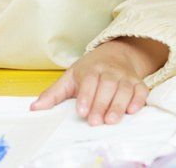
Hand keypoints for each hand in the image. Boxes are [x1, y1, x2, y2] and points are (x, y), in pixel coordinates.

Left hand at [30, 37, 166, 125]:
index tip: (81, 111)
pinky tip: (132, 110)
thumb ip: (53, 94)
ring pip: (124, 89)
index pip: (89, 81)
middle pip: (107, 86)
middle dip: (101, 104)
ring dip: (119, 105)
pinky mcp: (138, 83)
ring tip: (111, 120)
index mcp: (91, 69)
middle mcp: (110, 71)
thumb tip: (34, 107)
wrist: (115, 54)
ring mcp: (125, 77)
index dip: (86, 96)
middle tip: (95, 121)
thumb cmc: (89, 70)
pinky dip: (138, 100)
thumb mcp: (69, 78)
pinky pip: (141, 90)